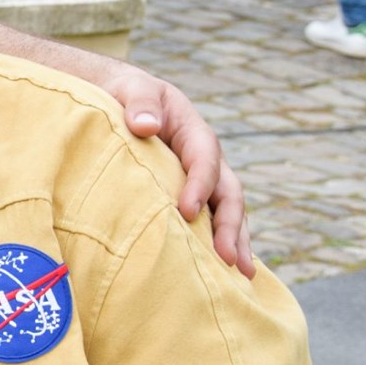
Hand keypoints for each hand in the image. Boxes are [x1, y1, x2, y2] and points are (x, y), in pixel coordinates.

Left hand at [110, 68, 254, 275]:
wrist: (123, 98)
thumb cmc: (127, 94)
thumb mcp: (133, 88)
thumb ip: (139, 102)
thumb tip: (145, 126)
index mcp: (193, 132)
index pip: (204, 159)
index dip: (199, 185)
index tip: (186, 211)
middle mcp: (205, 159)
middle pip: (227, 193)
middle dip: (230, 226)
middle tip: (229, 259)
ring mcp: (201, 180)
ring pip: (226, 211)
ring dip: (235, 241)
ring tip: (241, 276)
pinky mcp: (190, 196)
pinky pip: (210, 220)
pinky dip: (217, 244)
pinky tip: (223, 274)